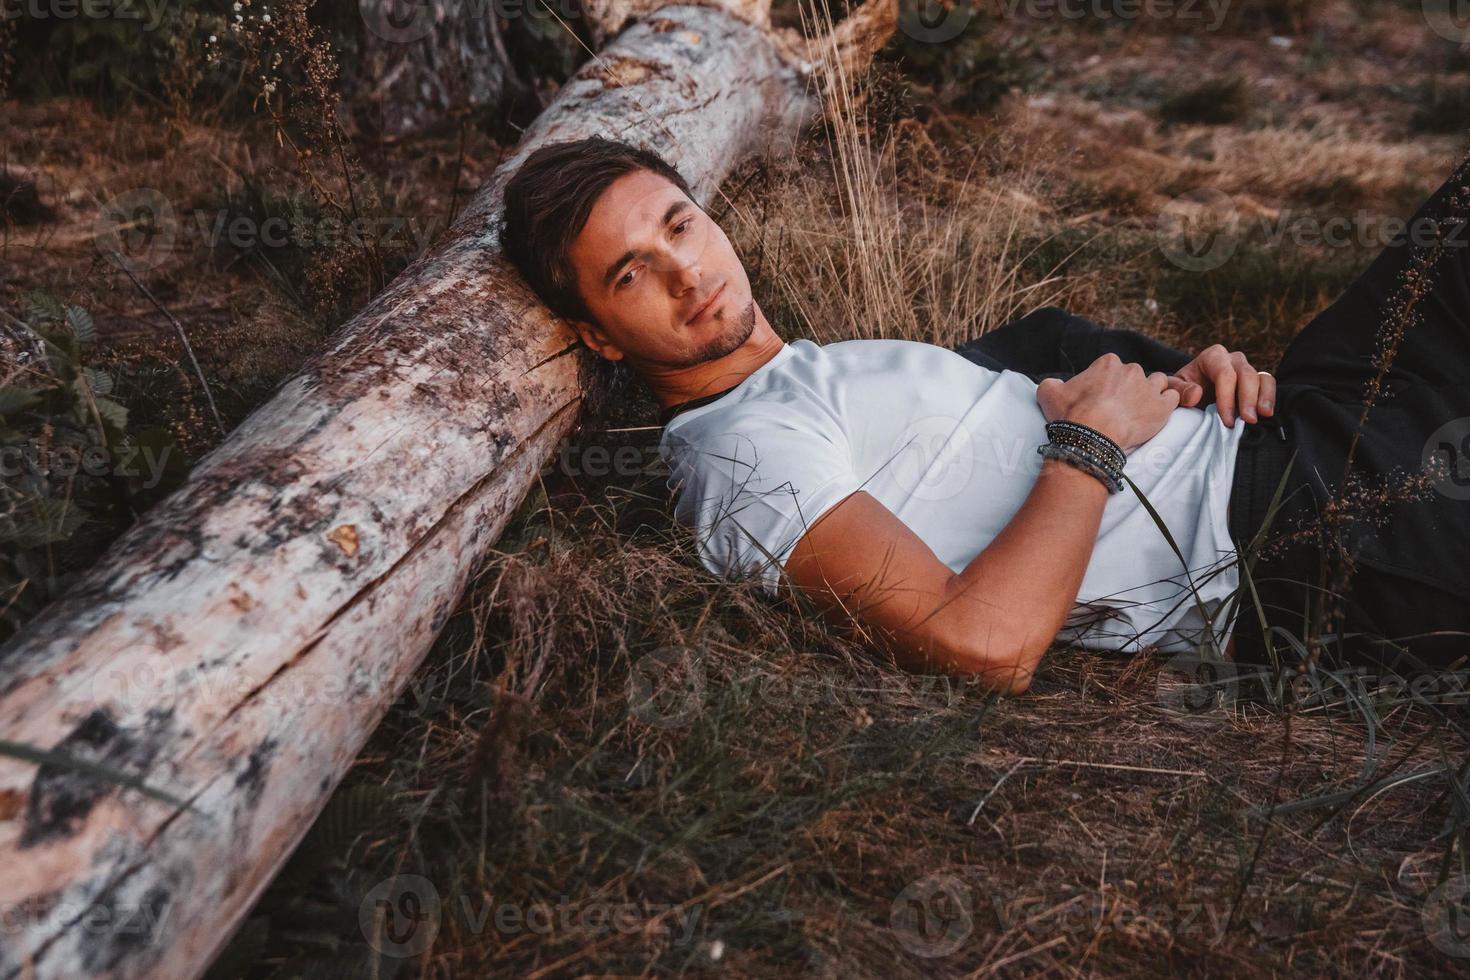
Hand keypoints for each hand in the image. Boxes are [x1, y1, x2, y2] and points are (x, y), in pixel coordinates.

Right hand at [1036, 353, 1181, 453]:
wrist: (1091, 438)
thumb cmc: (1071, 415)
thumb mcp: (1049, 394)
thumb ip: (1051, 384)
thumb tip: (1052, 385)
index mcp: (1108, 363)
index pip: (1112, 367)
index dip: (1107, 383)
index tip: (1102, 398)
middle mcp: (1131, 370)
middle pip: (1134, 375)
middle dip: (1129, 389)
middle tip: (1118, 408)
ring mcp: (1149, 387)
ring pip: (1157, 382)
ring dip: (1151, 392)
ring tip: (1140, 410)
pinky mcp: (1162, 406)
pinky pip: (1173, 397)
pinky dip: (1167, 404)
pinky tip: (1157, 413)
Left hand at [1167, 344, 1276, 427]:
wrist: (1190, 395)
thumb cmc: (1182, 390)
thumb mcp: (1174, 389)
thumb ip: (1179, 390)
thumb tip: (1196, 393)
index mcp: (1212, 357)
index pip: (1224, 373)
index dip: (1226, 397)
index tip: (1226, 419)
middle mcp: (1232, 359)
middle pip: (1245, 374)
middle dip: (1247, 398)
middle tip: (1247, 420)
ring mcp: (1246, 369)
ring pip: (1261, 378)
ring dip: (1263, 397)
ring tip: (1263, 415)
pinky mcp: (1256, 381)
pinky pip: (1268, 383)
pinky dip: (1270, 397)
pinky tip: (1267, 413)